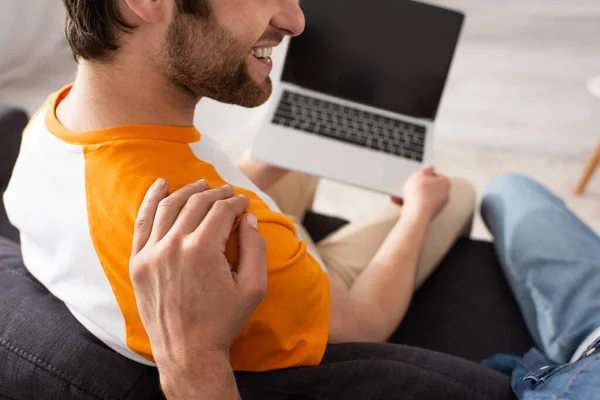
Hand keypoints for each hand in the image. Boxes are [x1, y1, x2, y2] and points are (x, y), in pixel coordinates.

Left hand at [129, 179, 266, 376]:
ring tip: (201, 184)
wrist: (188, 351)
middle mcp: (174, 246)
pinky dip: (150, 200)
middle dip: (216, 194)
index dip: (236, 203)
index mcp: (203, 250)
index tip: (243, 203)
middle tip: (228, 192)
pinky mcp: (138, 262)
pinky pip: (143, 223)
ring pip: (170, 207)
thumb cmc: (222, 321)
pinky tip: (161, 185)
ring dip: (188, 191)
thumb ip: (255, 248)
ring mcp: (152, 253)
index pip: (221, 211)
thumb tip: (248, 219)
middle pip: (197, 204)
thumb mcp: (253, 287)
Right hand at [401, 165, 450, 220]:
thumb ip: (426, 168)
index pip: (436, 175)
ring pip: (422, 197)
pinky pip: (417, 206)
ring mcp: (437, 206)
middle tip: (409, 183)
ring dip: (411, 195)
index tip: (417, 175)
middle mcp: (444, 195)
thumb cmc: (420, 194)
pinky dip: (409, 203)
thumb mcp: (419, 174)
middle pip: (428, 187)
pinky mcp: (428, 214)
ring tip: (400, 192)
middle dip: (417, 186)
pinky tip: (398, 200)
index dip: (425, 174)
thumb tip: (430, 167)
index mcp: (445, 183)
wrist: (416, 215)